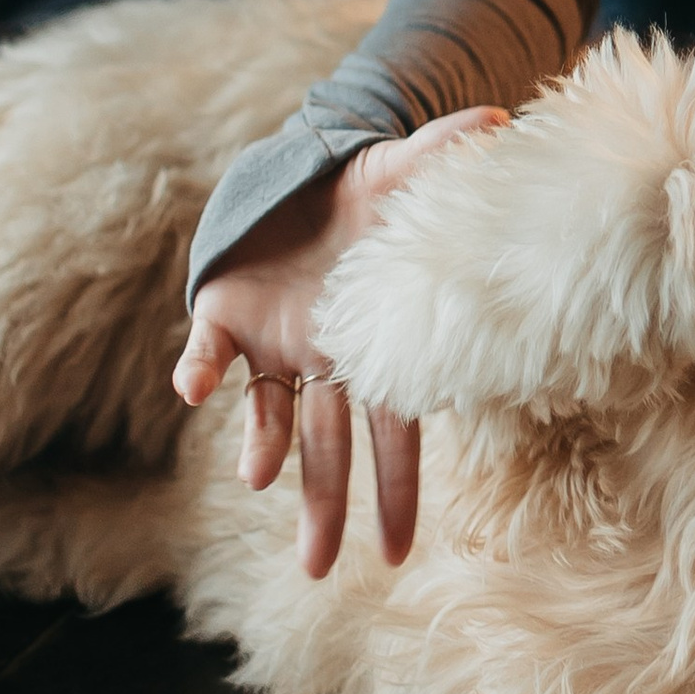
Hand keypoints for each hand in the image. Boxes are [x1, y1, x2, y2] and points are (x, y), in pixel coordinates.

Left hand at [174, 109, 506, 578]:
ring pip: (273, 418)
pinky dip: (199, 369)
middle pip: (331, 447)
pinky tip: (195, 388)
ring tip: (262, 485)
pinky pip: (210, 350)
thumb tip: (499, 121)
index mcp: (377, 346)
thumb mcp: (410, 171)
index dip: (396, 491)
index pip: (394, 433)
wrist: (302, 179)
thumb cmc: (371, 192)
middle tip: (320, 572)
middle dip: (327, 507)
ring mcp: (277, 344)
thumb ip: (446, 152)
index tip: (398, 551)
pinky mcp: (227, 317)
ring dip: (266, 454)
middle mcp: (328, 360)